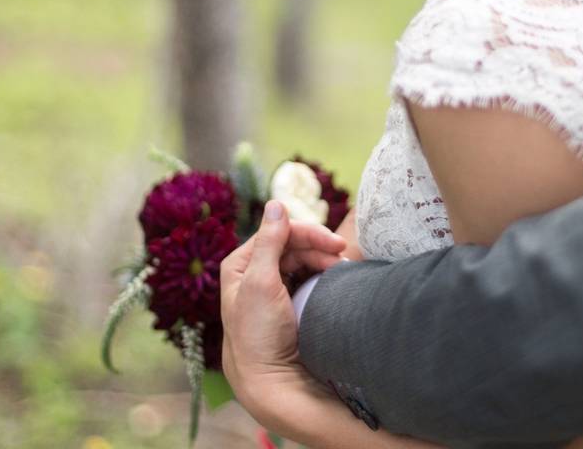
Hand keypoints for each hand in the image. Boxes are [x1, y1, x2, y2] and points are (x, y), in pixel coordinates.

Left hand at [220, 201, 343, 430]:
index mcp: (239, 264)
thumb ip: (268, 242)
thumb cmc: (259, 333)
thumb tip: (275, 203)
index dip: (307, 233)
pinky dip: (322, 275)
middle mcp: (253, 272)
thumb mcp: (260, 283)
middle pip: (291, 245)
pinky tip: (335, 280)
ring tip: (341, 271)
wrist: (270, 379)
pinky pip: (307, 277)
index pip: (277, 232)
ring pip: (302, 260)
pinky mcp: (287, 303)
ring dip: (323, 261)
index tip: (335, 244)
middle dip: (318, 248)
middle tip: (343, 257)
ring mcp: (271, 288)